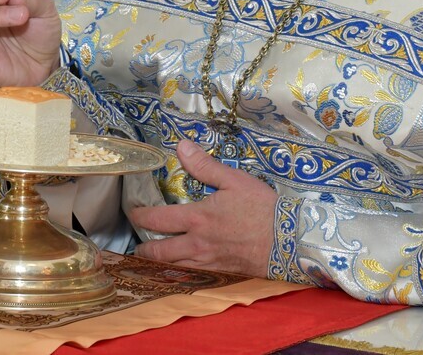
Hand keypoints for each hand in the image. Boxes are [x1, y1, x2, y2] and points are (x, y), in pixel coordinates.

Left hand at [130, 139, 277, 277]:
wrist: (289, 241)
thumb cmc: (262, 208)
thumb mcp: (233, 179)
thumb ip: (204, 165)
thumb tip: (181, 146)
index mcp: (198, 218)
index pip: (159, 219)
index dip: (141, 216)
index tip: (132, 212)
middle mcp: (198, 244)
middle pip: (161, 252)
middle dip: (145, 249)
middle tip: (136, 245)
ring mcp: (210, 262)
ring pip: (176, 267)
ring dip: (160, 263)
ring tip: (152, 258)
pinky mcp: (223, 273)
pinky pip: (194, 276)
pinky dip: (181, 273)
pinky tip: (181, 269)